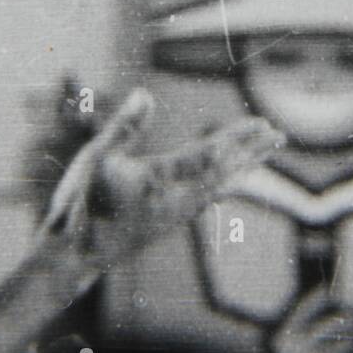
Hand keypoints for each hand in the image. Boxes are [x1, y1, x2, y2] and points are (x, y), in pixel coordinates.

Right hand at [44, 89, 282, 267]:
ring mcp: (175, 216)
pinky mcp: (170, 225)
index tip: (262, 124)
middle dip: (251, 151)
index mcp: (158, 179)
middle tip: (279, 135)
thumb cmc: (80, 204)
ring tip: (265, 153)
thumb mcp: (95, 157)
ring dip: (243, 167)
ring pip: (219, 186)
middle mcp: (175, 200)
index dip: (238, 138)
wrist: (73, 258)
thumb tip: (145, 94)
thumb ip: (123, 127)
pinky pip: (208, 200)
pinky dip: (226, 185)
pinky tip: (231, 183)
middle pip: (224, 171)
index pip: (209, 154)